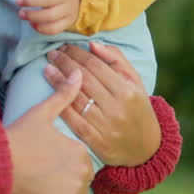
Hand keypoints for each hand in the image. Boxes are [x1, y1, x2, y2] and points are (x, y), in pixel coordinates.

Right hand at [5, 70, 92, 193]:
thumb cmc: (18, 137)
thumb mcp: (41, 113)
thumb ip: (63, 94)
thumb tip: (77, 73)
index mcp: (80, 150)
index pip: (79, 162)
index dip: (63, 163)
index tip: (46, 163)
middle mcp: (83, 171)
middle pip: (79, 182)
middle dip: (66, 181)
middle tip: (43, 178)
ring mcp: (76, 192)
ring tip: (43, 191)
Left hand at [17, 0, 80, 34]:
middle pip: (48, 0)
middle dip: (29, 1)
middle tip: (18, 1)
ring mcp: (69, 9)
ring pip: (51, 16)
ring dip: (32, 16)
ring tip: (21, 13)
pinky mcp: (69, 21)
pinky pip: (55, 29)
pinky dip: (41, 28)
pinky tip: (31, 23)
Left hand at [44, 43, 159, 166]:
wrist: (146, 149)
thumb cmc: (138, 108)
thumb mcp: (135, 82)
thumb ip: (117, 60)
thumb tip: (93, 45)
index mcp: (128, 91)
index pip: (95, 66)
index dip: (77, 54)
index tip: (65, 47)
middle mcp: (117, 109)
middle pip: (84, 80)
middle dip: (65, 63)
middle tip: (52, 54)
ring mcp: (107, 127)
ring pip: (76, 99)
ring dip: (58, 81)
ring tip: (47, 68)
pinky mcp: (98, 143)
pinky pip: (75, 121)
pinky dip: (61, 106)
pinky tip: (51, 93)